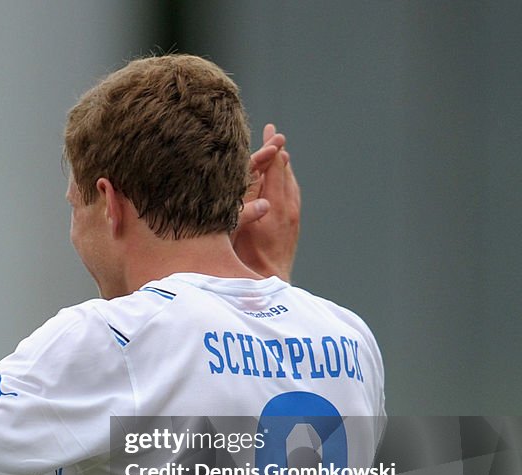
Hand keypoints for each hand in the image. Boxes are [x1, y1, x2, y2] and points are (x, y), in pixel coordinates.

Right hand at [233, 124, 300, 280]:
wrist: (270, 282)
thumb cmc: (247, 258)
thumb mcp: (239, 228)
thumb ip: (244, 201)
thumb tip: (250, 175)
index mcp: (274, 205)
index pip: (274, 169)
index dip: (271, 150)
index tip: (271, 133)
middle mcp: (288, 207)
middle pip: (284, 172)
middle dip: (278, 152)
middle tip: (274, 132)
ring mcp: (293, 215)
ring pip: (290, 182)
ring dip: (283, 166)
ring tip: (278, 151)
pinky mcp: (294, 224)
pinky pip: (292, 194)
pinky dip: (286, 181)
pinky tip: (281, 180)